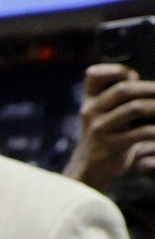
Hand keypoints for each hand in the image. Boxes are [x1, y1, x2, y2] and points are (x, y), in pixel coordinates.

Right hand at [64, 63, 154, 189]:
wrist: (89, 169)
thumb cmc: (104, 136)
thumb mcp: (102, 114)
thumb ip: (115, 97)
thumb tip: (133, 77)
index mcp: (89, 101)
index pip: (95, 75)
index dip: (115, 70)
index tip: (132, 76)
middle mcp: (91, 112)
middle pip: (123, 89)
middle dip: (149, 88)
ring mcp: (100, 129)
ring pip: (134, 108)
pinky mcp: (111, 145)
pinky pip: (141, 132)